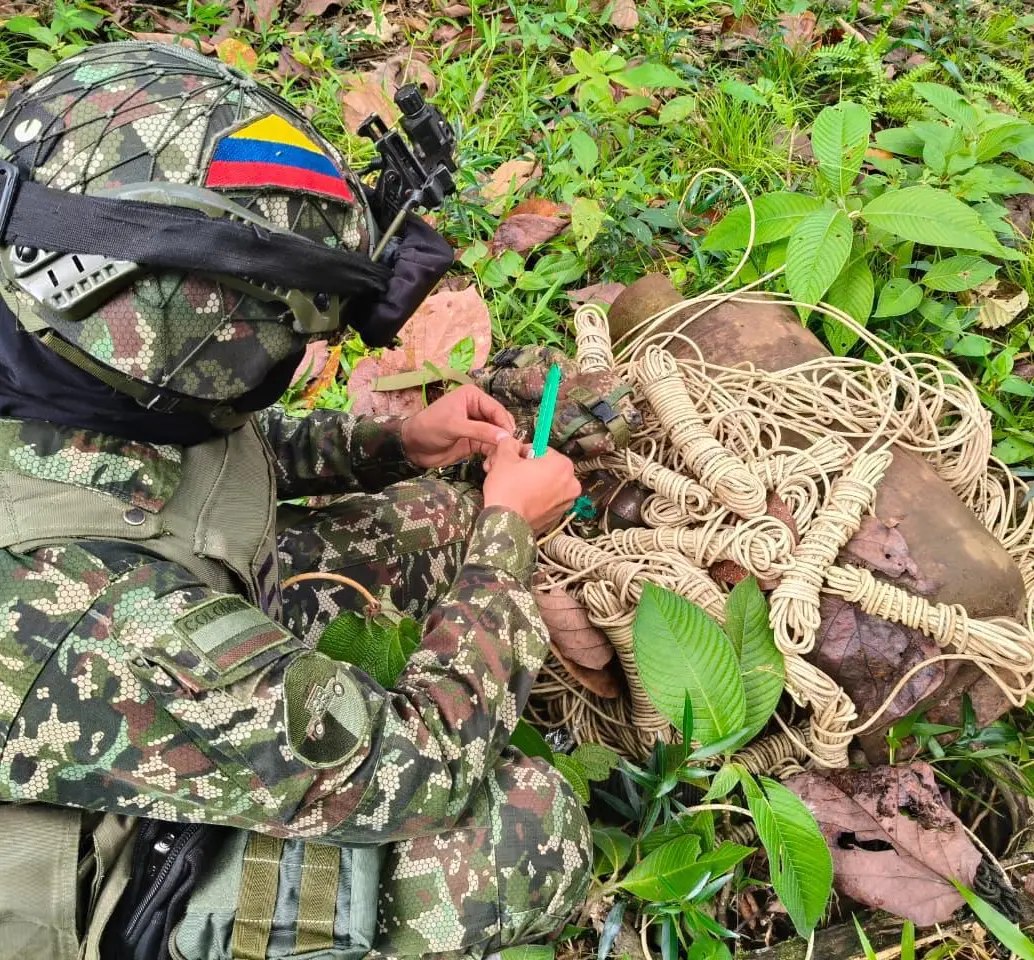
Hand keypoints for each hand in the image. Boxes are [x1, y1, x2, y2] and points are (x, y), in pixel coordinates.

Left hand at [400, 385, 515, 468]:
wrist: (413, 447)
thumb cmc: (429, 428)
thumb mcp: (454, 426)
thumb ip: (480, 431)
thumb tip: (505, 437)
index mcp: (473, 397)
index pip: (496, 409)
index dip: (504, 424)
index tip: (510, 439)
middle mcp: (478, 409)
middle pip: (500, 423)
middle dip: (503, 438)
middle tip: (506, 453)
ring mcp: (477, 427)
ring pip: (497, 437)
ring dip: (498, 450)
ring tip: (495, 461)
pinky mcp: (475, 442)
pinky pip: (490, 448)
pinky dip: (492, 456)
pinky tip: (489, 464)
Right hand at [483, 437, 580, 532]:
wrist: (506, 525)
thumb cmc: (508, 492)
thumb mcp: (504, 459)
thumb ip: (508, 444)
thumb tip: (509, 441)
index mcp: (562, 465)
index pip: (542, 449)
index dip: (524, 452)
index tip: (515, 458)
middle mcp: (570, 484)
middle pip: (546, 467)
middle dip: (528, 468)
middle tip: (511, 472)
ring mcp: (565, 503)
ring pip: (546, 484)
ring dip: (531, 483)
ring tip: (513, 486)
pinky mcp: (557, 516)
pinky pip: (546, 500)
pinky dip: (535, 498)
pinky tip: (520, 499)